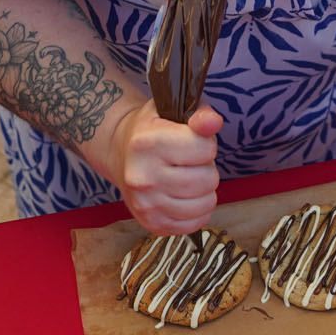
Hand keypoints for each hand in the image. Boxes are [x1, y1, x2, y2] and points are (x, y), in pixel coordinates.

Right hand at [109, 100, 222, 234]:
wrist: (121, 154)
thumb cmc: (152, 131)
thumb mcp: (173, 111)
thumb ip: (199, 114)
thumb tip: (214, 122)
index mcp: (147, 144)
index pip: (205, 149)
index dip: (206, 143)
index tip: (191, 141)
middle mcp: (143, 177)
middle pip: (207, 179)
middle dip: (207, 168)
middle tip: (189, 162)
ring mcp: (146, 204)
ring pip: (205, 203)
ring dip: (205, 190)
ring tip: (187, 177)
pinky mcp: (152, 224)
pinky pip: (196, 223)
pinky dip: (198, 210)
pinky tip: (185, 196)